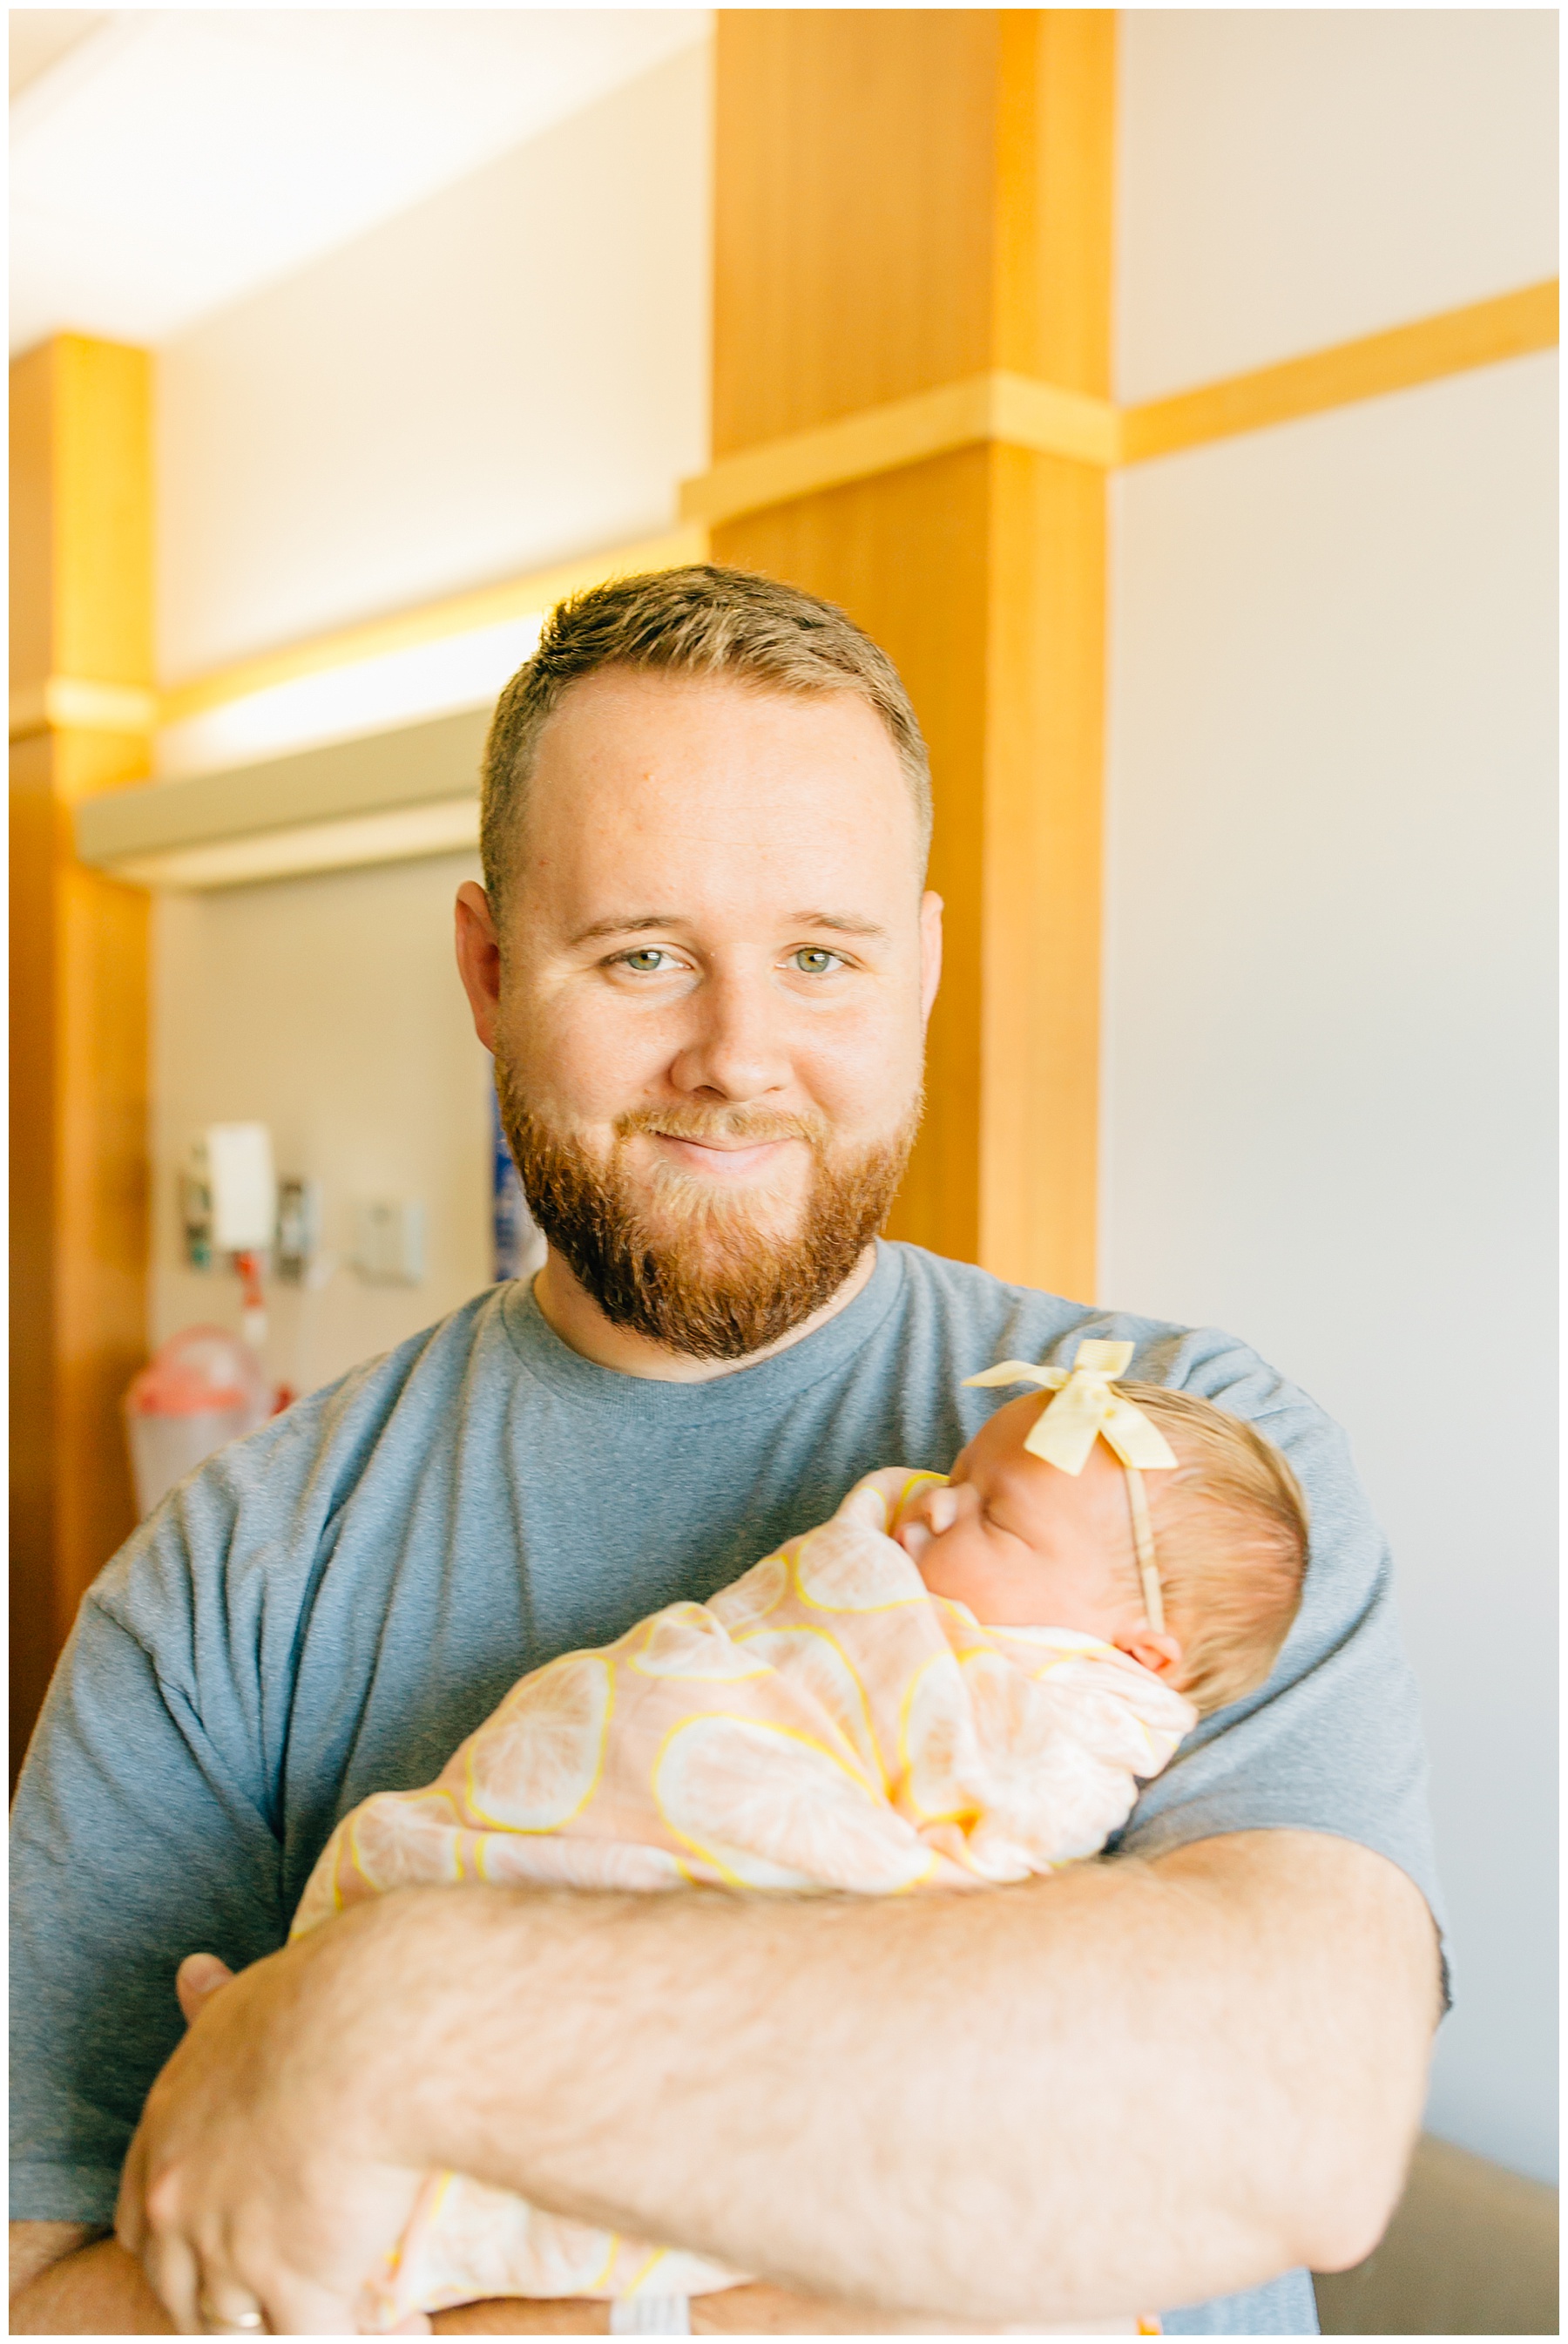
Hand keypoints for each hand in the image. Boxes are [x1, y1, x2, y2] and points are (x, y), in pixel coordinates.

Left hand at [116, 1923, 428, 2334]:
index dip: (178, 2243)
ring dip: (285, 2328)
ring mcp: (232, 2252)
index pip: (141, 2220)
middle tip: (280, 2297)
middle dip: (224, 2299)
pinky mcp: (298, 2286)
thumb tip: (192, 1972)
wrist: (378, 2028)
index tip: (222, 2247)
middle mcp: (180, 2200)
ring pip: (239, 2327)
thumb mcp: (250, 1996)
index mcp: (166, 2131)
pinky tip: (411, 2329)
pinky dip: (372, 2341)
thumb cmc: (328, 1996)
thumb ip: (214, 2005)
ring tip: (348, 2314)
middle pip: (179, 2287)